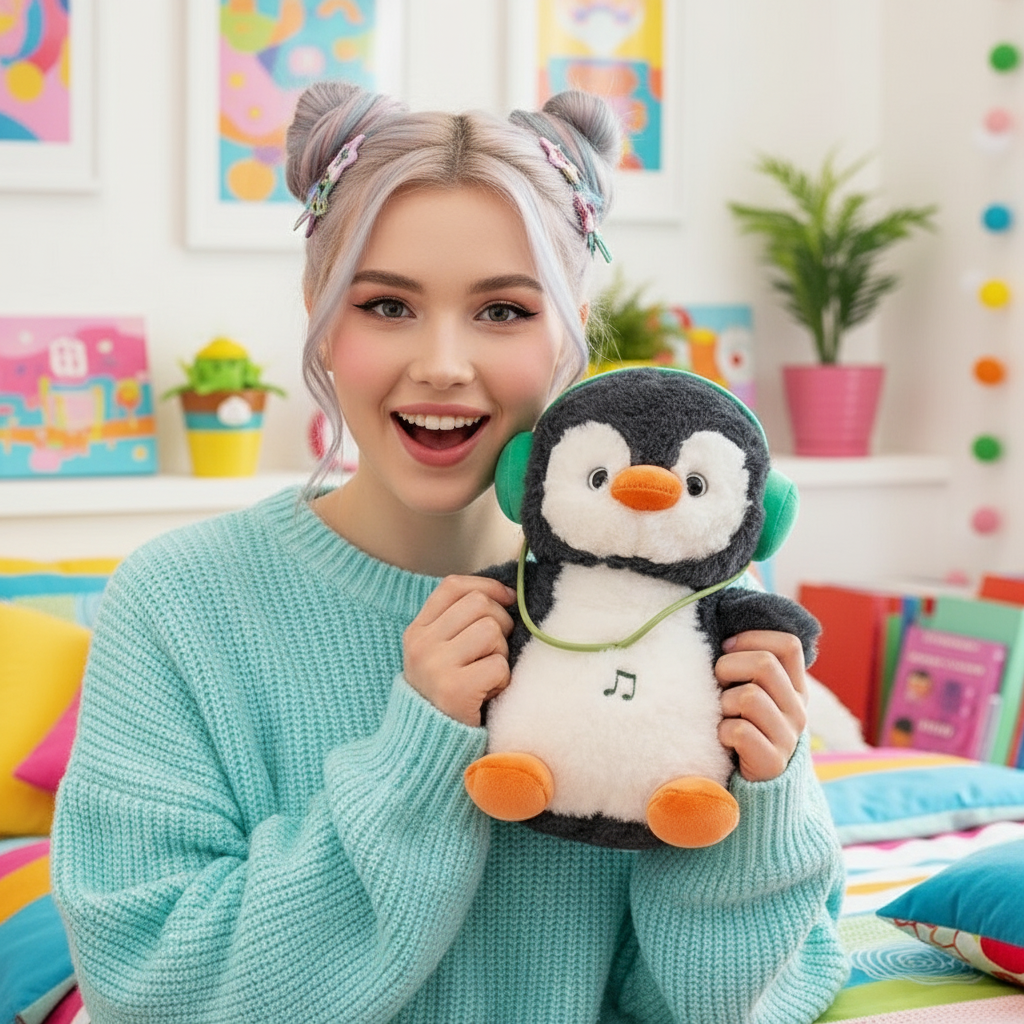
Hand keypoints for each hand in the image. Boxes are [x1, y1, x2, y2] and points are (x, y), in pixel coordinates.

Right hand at [403, 576, 516, 726]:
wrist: (428, 745)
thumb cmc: (446, 694)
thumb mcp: (440, 653)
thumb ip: (460, 622)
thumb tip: (506, 594)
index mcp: (417, 631)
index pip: (453, 587)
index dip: (487, 586)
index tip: (507, 599)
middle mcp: (422, 645)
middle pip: (479, 605)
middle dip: (500, 623)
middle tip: (495, 651)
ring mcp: (436, 666)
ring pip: (491, 631)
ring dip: (500, 653)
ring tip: (488, 674)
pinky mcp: (455, 690)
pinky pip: (498, 666)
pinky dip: (502, 680)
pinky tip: (487, 694)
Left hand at [715, 630, 808, 781]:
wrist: (759, 788)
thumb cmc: (746, 729)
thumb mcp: (756, 696)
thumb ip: (751, 670)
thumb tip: (722, 635)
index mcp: (796, 688)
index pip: (788, 645)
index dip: (753, 638)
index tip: (727, 648)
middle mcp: (798, 710)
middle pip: (765, 664)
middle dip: (728, 667)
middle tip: (718, 684)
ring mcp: (787, 737)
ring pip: (748, 696)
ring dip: (723, 703)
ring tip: (723, 715)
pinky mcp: (771, 761)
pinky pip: (738, 731)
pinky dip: (721, 732)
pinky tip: (723, 739)